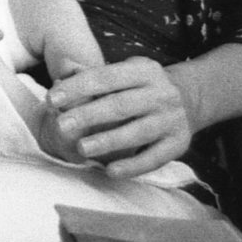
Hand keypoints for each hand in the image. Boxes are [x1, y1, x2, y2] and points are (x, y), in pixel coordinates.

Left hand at [47, 57, 197, 176]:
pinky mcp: (179, 144)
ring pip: (138, 132)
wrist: (190, 98)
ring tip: (82, 148)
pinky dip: (132, 166)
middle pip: (121, 105)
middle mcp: (161, 94)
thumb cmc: (141, 86)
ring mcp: (172, 120)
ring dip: (108, 141)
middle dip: (88, 115)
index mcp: (144, 71)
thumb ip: (96, 77)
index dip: (77, 87)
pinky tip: (111, 171)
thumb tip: (58, 85)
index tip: (52, 98)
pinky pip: (154, 158)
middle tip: (61, 125)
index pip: (106, 77)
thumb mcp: (126, 71)